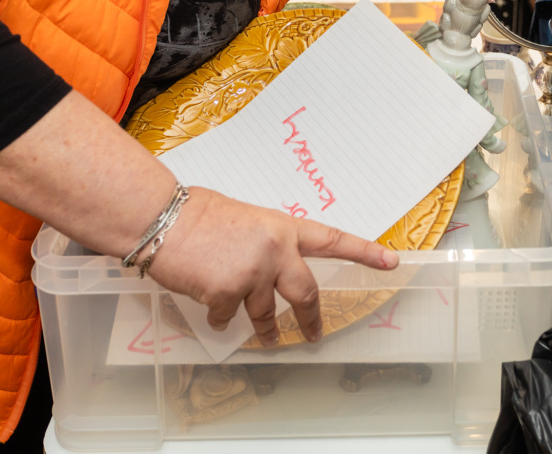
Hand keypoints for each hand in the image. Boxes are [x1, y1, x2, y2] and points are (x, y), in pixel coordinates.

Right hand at [149, 187, 398, 345]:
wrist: (161, 219)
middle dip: (311, 318)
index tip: (391, 261)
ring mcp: (252, 273)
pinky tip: (208, 302)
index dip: (363, 251)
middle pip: (306, 293)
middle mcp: (275, 250)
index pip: (332, 241)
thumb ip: (265, 240)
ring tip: (266, 338)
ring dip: (265, 329)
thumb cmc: (196, 212)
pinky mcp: (227, 293)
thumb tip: (269, 261)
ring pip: (266, 312)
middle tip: (315, 335)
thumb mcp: (244, 218)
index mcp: (282, 227)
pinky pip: (228, 315)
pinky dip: (220, 315)